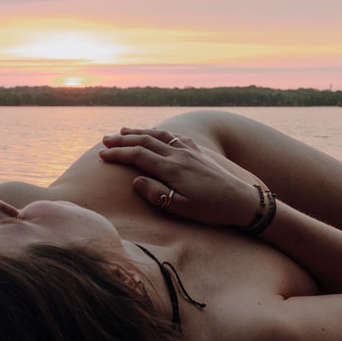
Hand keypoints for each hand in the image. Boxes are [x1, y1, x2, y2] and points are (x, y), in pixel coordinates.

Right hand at [99, 127, 260, 225]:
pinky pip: (176, 137)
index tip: (101, 156)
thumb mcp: (181, 208)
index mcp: (172, 169)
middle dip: (122, 140)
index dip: (118, 155)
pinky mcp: (199, 154)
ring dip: (139, 132)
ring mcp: (190, 152)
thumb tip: (136, 180)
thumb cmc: (210, 209)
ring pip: (159, 136)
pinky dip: (161, 133)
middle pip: (145, 141)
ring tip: (124, 131)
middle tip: (104, 140)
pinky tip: (157, 134)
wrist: (241, 201)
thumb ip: (156, 194)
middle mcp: (179, 155)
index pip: (138, 156)